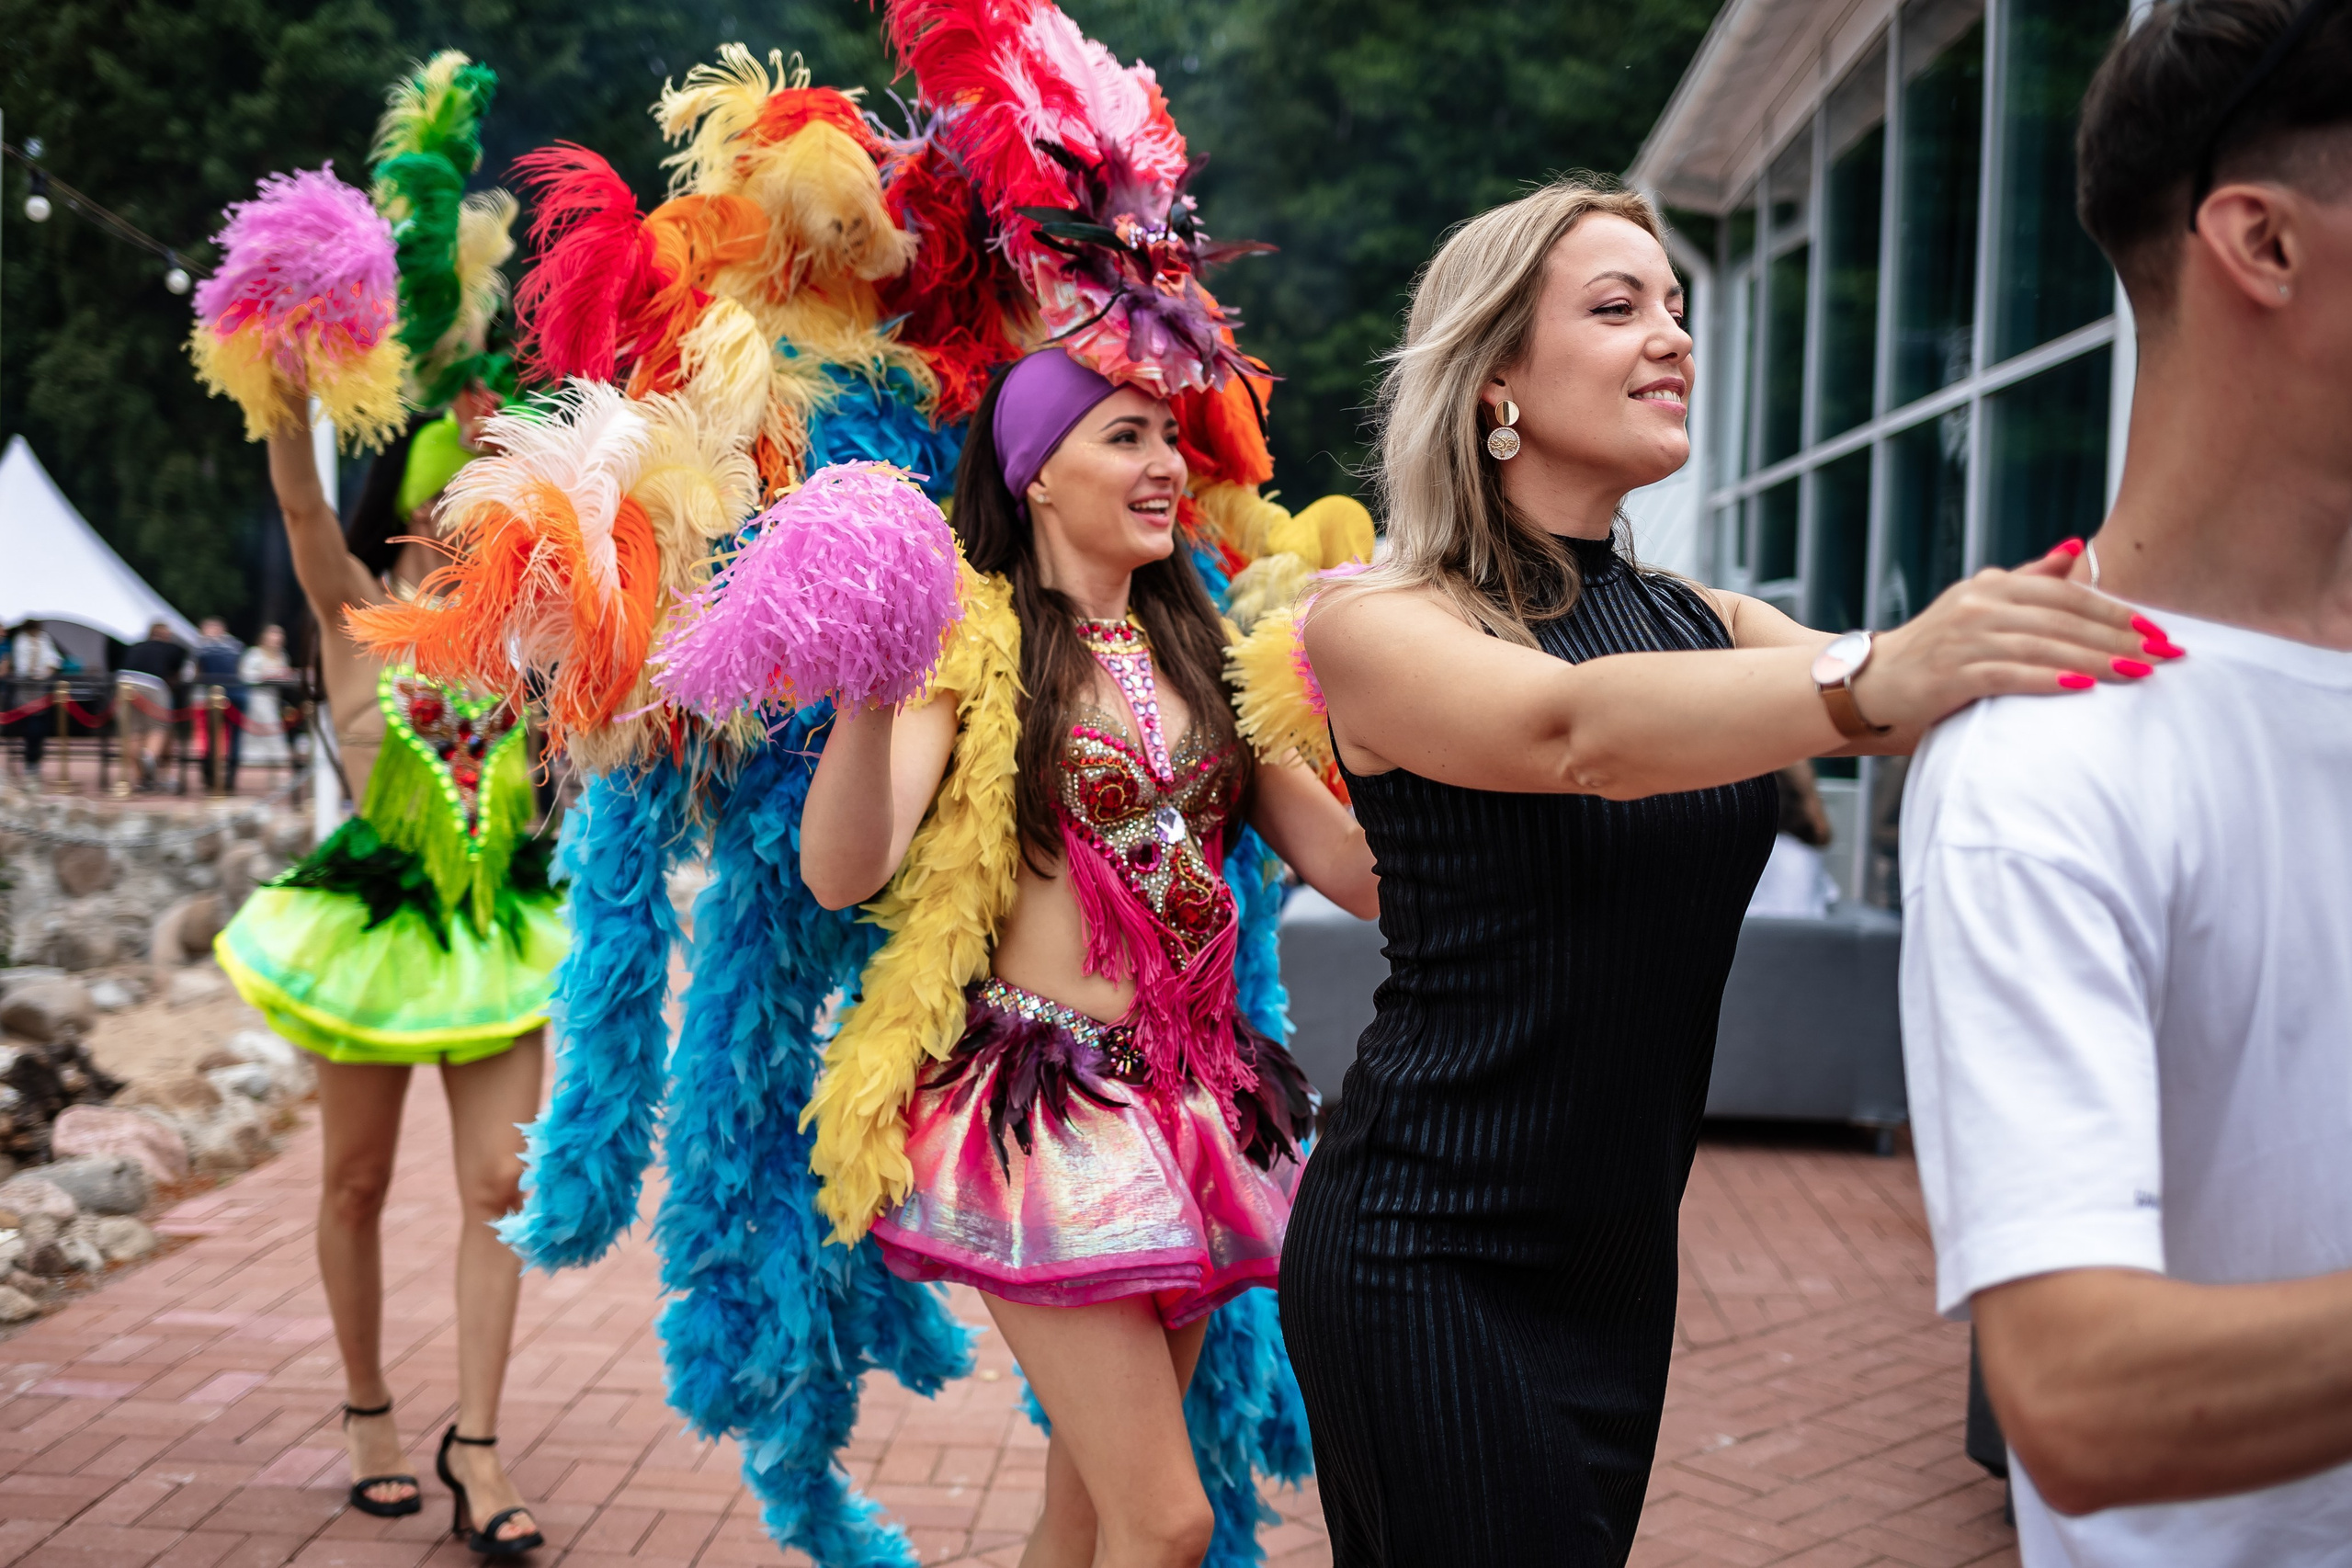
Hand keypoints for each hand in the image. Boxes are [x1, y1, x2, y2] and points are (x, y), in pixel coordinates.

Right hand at [1851, 541, 2180, 730]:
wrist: (1872, 681)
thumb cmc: (1936, 649)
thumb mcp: (1980, 605)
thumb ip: (2029, 580)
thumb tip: (2074, 547)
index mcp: (1992, 585)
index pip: (2067, 593)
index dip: (2116, 610)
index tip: (2159, 630)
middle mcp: (1979, 605)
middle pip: (2063, 620)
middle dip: (2119, 638)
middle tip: (2166, 655)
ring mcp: (1963, 638)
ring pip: (2043, 646)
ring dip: (2095, 660)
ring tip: (2138, 673)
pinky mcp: (1950, 673)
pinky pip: (2008, 675)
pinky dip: (2047, 680)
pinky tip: (2082, 688)